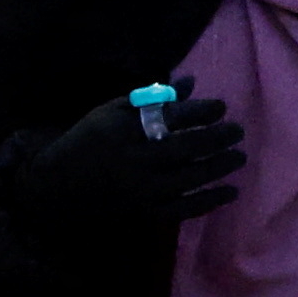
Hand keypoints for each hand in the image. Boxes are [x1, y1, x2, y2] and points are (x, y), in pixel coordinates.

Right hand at [23, 79, 244, 235]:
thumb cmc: (88, 142)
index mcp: (120, 130)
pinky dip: (210, 201)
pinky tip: (231, 191)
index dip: (199, 111)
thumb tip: (190, 83)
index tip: (221, 107)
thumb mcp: (110, 113)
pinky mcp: (145, 214)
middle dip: (216, 138)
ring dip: (218, 167)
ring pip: (188, 179)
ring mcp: (140, 191)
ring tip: (239, 156)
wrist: (58, 189)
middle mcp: (132, 161)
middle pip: (183, 148)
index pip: (167, 118)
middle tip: (237, 130)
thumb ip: (150, 99)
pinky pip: (184, 209)